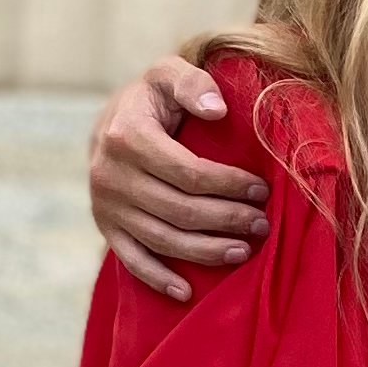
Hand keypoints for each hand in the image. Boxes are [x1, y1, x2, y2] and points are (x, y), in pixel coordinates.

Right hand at [88, 55, 268, 302]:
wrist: (113, 120)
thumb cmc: (154, 98)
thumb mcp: (169, 74)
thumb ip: (193, 83)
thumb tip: (217, 109)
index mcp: (128, 136)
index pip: (189, 173)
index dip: (230, 185)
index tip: (261, 190)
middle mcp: (111, 174)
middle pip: (181, 210)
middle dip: (227, 220)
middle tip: (261, 224)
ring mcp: (106, 205)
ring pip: (163, 239)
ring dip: (206, 251)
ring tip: (243, 251)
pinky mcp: (106, 227)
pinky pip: (132, 260)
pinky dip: (159, 279)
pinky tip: (187, 292)